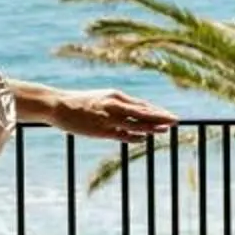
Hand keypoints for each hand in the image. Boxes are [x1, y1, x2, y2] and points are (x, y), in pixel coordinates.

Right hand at [14, 83, 177, 143]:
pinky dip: (136, 136)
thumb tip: (130, 112)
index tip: (170, 115)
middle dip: (161, 117)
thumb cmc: (79, 103)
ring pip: (136, 123)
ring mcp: (109, 117)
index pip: (142, 105)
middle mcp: (115, 105)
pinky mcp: (101, 129)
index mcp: (115, 96)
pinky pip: (123, 134)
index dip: (157, 111)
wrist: (57, 104)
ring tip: (166, 129)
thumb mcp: (100, 99)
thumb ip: (115, 106)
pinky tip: (146, 138)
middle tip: (176, 121)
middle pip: (143, 112)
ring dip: (152, 126)